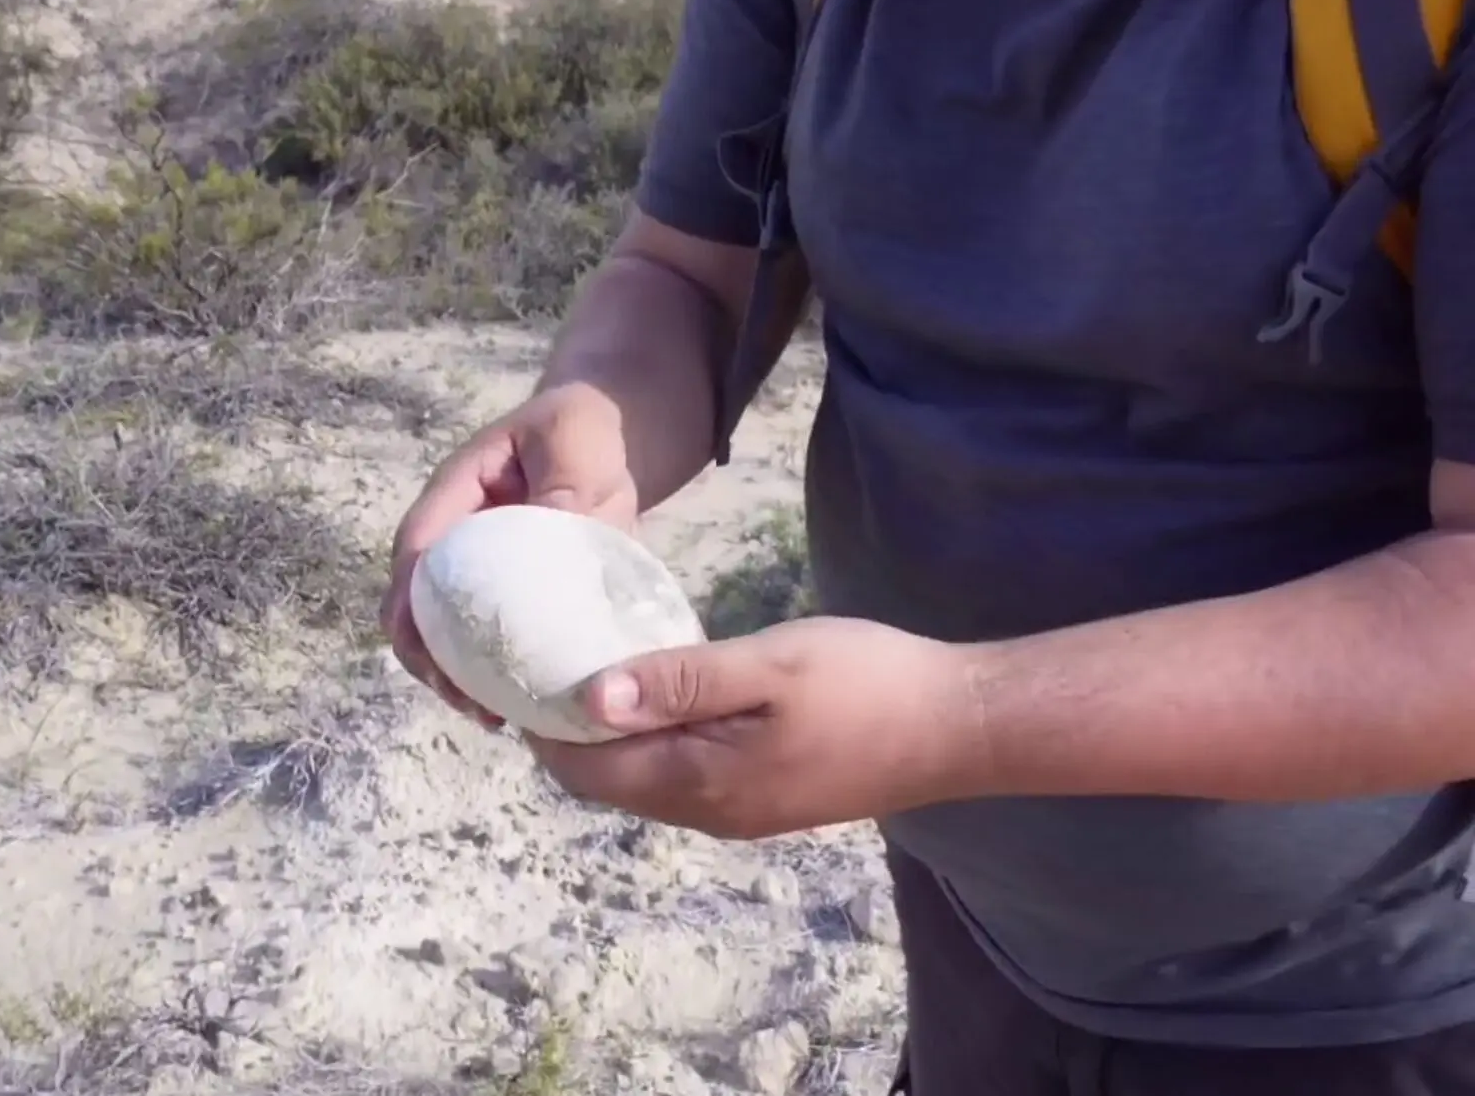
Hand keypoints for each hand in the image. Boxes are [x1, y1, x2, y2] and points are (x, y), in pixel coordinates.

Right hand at [381, 383, 639, 727]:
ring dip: (456, 677)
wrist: (600, 439)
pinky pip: (484, 641)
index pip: (417, 549)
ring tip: (493, 717)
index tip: (432, 654)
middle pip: (414, 604)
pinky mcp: (503, 597)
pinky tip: (521, 709)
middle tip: (468, 701)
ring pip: (443, 632)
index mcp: (456, 492)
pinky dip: (493, 675)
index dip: (413, 604)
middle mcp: (453, 536)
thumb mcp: (578, 439)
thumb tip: (548, 539)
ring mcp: (475, 571)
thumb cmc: (582, 431)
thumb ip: (563, 482)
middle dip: (427, 657)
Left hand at [527, 617, 994, 838]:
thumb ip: (679, 680)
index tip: (518, 671)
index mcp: (701, 783)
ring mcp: (741, 814)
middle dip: (567, 736)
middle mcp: (710, 814)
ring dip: (610, 740)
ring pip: (644, 783)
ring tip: (593, 670)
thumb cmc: (868, 683)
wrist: (959, 727)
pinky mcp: (767, 801)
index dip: (543, 728)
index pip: (588, 769)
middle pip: (608, 783)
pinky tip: (661, 695)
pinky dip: (652, 743)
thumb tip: (588, 697)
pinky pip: (681, 780)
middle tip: (546, 663)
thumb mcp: (770, 665)